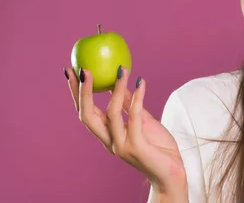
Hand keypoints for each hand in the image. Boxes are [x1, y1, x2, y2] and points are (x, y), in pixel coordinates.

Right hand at [65, 66, 187, 197]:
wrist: (172, 173)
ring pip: (111, 113)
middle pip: (87, 115)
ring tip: (121, 69)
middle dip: (82, 92)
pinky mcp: (136, 147)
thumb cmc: (158, 148)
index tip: (71, 71)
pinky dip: (137, 98)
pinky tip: (141, 83)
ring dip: (115, 88)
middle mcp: (109, 141)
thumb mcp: (142, 121)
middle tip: (84, 69)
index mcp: (107, 135)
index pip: (85, 111)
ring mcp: (121, 145)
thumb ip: (129, 105)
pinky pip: (135, 117)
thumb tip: (121, 83)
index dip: (76, 92)